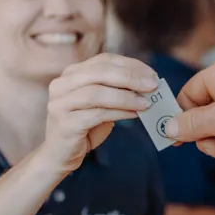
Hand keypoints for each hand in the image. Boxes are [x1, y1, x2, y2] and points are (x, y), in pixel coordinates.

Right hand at [41, 53, 158, 173]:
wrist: (60, 154)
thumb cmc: (84, 127)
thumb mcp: (101, 103)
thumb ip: (117, 90)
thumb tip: (148, 84)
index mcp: (71, 74)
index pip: (104, 60)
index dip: (130, 64)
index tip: (152, 73)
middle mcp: (61, 84)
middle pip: (100, 72)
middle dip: (130, 77)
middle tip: (153, 85)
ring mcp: (60, 104)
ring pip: (97, 93)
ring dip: (126, 97)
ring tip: (146, 103)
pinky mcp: (65, 124)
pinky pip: (96, 114)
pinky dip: (119, 112)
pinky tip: (135, 114)